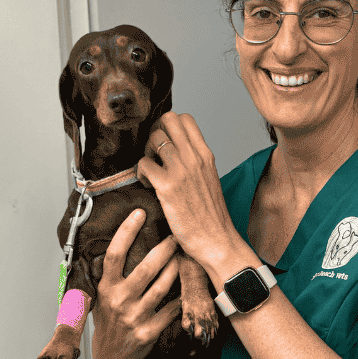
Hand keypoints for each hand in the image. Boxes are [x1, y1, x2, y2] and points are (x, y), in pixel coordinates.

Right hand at [90, 209, 182, 358]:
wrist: (111, 356)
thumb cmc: (109, 320)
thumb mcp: (102, 296)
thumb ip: (112, 275)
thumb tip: (126, 242)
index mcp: (106, 288)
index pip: (114, 254)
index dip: (126, 232)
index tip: (139, 213)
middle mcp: (118, 301)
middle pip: (145, 268)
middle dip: (164, 249)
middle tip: (176, 236)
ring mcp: (134, 317)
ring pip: (162, 287)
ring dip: (175, 270)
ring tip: (183, 258)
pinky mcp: (148, 331)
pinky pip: (171, 309)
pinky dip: (180, 298)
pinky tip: (186, 288)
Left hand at [137, 112, 244, 270]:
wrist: (216, 239)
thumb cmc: (211, 216)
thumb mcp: (209, 179)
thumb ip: (196, 163)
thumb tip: (178, 154)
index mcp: (205, 155)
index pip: (185, 119)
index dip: (169, 126)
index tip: (165, 142)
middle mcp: (194, 157)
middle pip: (168, 120)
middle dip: (156, 132)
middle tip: (154, 153)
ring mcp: (181, 170)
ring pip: (154, 138)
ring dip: (147, 152)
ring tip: (151, 171)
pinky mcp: (167, 186)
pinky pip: (144, 163)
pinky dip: (141, 173)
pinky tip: (148, 186)